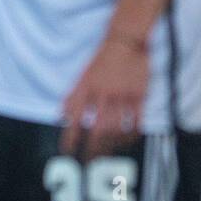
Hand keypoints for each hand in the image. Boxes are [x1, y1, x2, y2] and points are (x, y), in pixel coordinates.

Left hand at [60, 35, 147, 160]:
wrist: (126, 40)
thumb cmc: (102, 58)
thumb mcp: (83, 74)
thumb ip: (73, 95)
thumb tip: (61, 115)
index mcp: (86, 86)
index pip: (74, 116)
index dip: (69, 136)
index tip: (67, 151)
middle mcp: (103, 93)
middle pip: (97, 128)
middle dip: (92, 148)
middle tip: (89, 160)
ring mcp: (122, 95)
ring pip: (116, 128)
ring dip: (111, 144)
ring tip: (107, 152)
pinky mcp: (139, 95)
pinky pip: (136, 121)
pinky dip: (131, 134)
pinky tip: (127, 140)